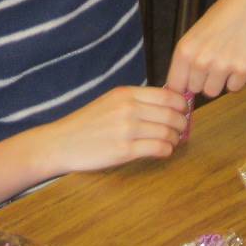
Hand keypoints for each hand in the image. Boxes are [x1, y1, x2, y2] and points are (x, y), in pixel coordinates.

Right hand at [38, 85, 186, 173]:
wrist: (62, 142)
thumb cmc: (87, 123)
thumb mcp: (110, 101)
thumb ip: (135, 101)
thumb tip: (165, 105)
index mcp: (125, 94)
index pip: (167, 95)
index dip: (181, 104)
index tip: (183, 111)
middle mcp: (128, 108)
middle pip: (171, 113)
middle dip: (181, 122)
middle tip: (181, 129)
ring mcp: (127, 130)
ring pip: (168, 132)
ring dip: (175, 138)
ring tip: (172, 141)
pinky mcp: (125, 151)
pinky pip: (158, 148)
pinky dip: (167, 150)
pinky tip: (163, 151)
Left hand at [167, 0, 245, 96]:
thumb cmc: (222, 16)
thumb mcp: (194, 35)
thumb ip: (187, 60)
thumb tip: (181, 87)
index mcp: (184, 51)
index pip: (175, 85)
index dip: (183, 86)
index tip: (190, 84)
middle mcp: (200, 60)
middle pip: (196, 90)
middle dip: (204, 80)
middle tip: (215, 60)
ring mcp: (222, 66)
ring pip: (214, 92)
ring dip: (220, 81)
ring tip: (227, 59)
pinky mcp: (243, 69)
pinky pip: (235, 88)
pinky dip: (238, 78)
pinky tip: (239, 59)